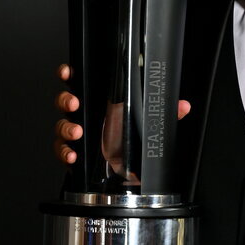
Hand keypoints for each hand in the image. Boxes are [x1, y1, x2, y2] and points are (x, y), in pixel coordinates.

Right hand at [54, 63, 191, 165]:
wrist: (124, 171)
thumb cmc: (130, 140)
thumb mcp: (148, 123)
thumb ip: (164, 113)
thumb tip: (182, 106)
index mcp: (100, 103)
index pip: (81, 83)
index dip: (70, 75)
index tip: (69, 72)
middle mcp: (86, 116)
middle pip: (66, 101)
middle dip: (66, 100)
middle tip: (75, 103)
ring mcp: (78, 134)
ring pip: (61, 126)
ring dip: (66, 128)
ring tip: (77, 132)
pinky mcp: (75, 152)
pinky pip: (62, 150)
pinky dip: (65, 152)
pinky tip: (73, 154)